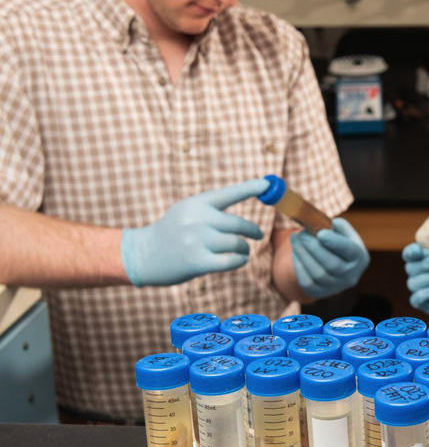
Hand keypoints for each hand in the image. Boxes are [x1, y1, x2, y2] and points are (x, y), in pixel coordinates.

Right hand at [121, 179, 268, 286]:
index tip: (267, 183)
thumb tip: (247, 198)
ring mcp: (196, 241)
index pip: (229, 193)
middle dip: (252, 231)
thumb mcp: (186, 211)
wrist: (142, 255)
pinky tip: (239, 260)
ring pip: (236, 244)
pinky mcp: (197, 262)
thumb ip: (212, 208)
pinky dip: (240, 260)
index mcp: (196, 204)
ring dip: (244, 248)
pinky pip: (231, 261)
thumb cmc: (172, 233)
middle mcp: (196, 220)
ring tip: (242, 250)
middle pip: (238, 224)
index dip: (250, 187)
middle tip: (258, 235)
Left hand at [290, 218, 369, 297]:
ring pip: (318, 274)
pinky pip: (306, 281)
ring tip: (295, 238)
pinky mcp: (319, 292)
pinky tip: (295, 250)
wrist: (330, 261)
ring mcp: (335, 287)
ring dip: (303, 254)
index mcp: (360, 257)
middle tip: (302, 234)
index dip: (335, 243)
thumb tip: (316, 225)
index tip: (320, 233)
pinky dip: (298, 264)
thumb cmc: (336, 240)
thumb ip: (333, 225)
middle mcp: (351, 275)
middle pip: (332, 265)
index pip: (350, 251)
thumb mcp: (341, 230)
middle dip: (314, 248)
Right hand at [402, 241, 428, 316]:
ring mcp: (424, 289)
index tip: (419, 250)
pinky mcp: (428, 305)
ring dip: (428, 276)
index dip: (411, 251)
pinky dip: (423, 293)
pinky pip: (415, 300)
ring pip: (412, 283)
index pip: (410, 254)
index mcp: (426, 259)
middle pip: (410, 268)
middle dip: (425, 263)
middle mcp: (422, 274)